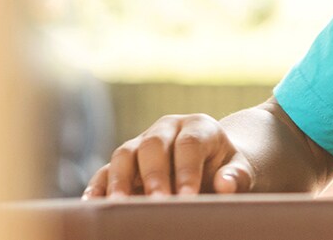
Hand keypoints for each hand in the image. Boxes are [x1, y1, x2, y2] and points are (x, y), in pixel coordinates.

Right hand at [84, 114, 255, 198]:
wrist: (210, 165)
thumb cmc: (226, 169)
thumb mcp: (240, 170)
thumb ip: (235, 176)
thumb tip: (225, 184)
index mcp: (198, 126)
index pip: (190, 144)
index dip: (187, 171)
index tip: (188, 198)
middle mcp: (166, 128)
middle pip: (153, 145)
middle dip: (154, 175)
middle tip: (158, 202)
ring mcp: (142, 142)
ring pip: (124, 154)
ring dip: (120, 180)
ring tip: (120, 205)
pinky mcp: (123, 161)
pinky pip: (106, 170)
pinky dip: (98, 185)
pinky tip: (92, 203)